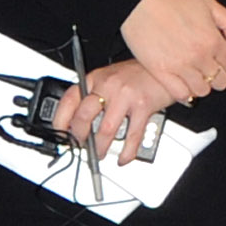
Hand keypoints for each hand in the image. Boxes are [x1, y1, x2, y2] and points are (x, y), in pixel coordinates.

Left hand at [50, 60, 175, 163]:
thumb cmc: (138, 74)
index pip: (69, 100)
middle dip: (79, 137)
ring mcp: (125, 96)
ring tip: (100, 154)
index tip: (61, 134)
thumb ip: (96, 95)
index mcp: (96, 78)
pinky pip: (131, 136)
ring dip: (100, 149)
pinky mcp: (143, 106)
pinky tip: (123, 158)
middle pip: (83, 117)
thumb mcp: (110, 78)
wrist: (164, 67)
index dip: (60, 120)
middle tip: (82, 146)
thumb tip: (81, 122)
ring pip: (105, 130)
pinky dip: (126, 152)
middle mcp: (108, 85)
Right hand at [118, 0, 225, 101]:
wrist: (140, 0)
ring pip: (202, 91)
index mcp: (213, 40)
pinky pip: (180, 94)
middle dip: (216, 76)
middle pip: (220, 82)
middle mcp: (199, 56)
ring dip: (200, 85)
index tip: (219, 59)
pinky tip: (181, 83)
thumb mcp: (209, 3)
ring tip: (192, 75)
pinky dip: (184, 93)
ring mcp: (180, 66)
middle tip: (206, 68)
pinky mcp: (161, 72)